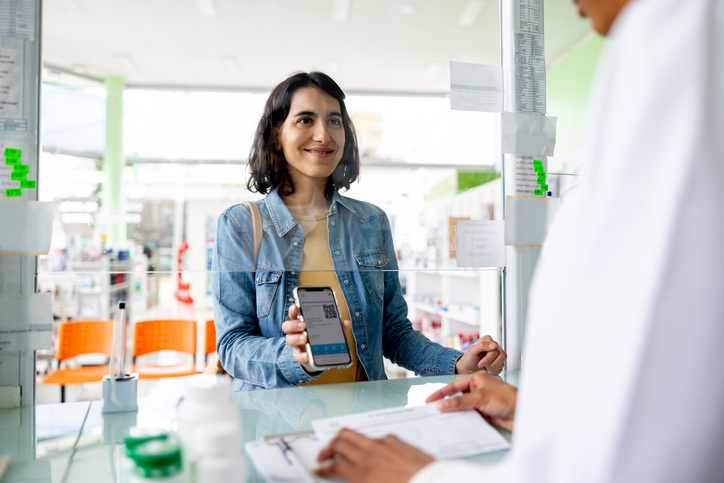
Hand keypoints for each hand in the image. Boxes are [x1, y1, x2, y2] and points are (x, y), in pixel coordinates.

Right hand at [281, 304, 350, 374]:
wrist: (318, 355)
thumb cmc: (321, 337)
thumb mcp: (330, 330)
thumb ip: (337, 326)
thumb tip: (347, 323)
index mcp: (302, 321)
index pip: (294, 314)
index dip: (293, 309)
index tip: (296, 307)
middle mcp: (296, 332)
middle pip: (287, 326)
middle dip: (294, 324)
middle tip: (303, 325)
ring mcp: (296, 344)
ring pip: (289, 340)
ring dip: (296, 338)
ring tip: (305, 339)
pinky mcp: (299, 355)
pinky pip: (297, 355)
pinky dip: (302, 355)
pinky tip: (307, 355)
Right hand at [315, 428, 433, 482]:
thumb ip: (359, 481)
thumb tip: (352, 479)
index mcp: (363, 474)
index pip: (332, 466)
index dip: (322, 468)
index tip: (319, 469)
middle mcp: (369, 455)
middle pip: (338, 442)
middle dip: (326, 448)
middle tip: (323, 455)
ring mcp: (382, 444)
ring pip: (353, 433)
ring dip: (342, 439)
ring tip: (340, 446)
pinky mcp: (395, 439)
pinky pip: (374, 436)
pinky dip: (365, 441)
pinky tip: (369, 448)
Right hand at [426, 372, 516, 430]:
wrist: (522, 413)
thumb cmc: (507, 399)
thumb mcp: (480, 398)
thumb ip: (460, 402)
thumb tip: (442, 405)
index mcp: (476, 379)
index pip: (453, 386)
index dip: (440, 393)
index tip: (429, 400)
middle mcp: (477, 389)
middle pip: (456, 397)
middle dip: (445, 404)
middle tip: (432, 411)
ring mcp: (479, 402)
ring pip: (462, 407)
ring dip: (454, 413)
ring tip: (440, 420)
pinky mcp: (483, 413)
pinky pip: (468, 416)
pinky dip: (462, 419)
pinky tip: (455, 424)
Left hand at [455, 335, 506, 374]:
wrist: (467, 368)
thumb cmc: (469, 359)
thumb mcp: (472, 350)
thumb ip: (482, 345)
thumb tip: (494, 345)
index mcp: (488, 340)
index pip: (495, 349)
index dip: (488, 358)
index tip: (480, 363)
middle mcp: (494, 346)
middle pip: (501, 356)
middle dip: (490, 363)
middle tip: (481, 364)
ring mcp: (497, 355)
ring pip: (502, 363)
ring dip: (492, 368)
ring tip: (484, 366)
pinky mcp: (498, 363)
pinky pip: (501, 368)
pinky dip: (493, 371)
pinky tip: (487, 369)